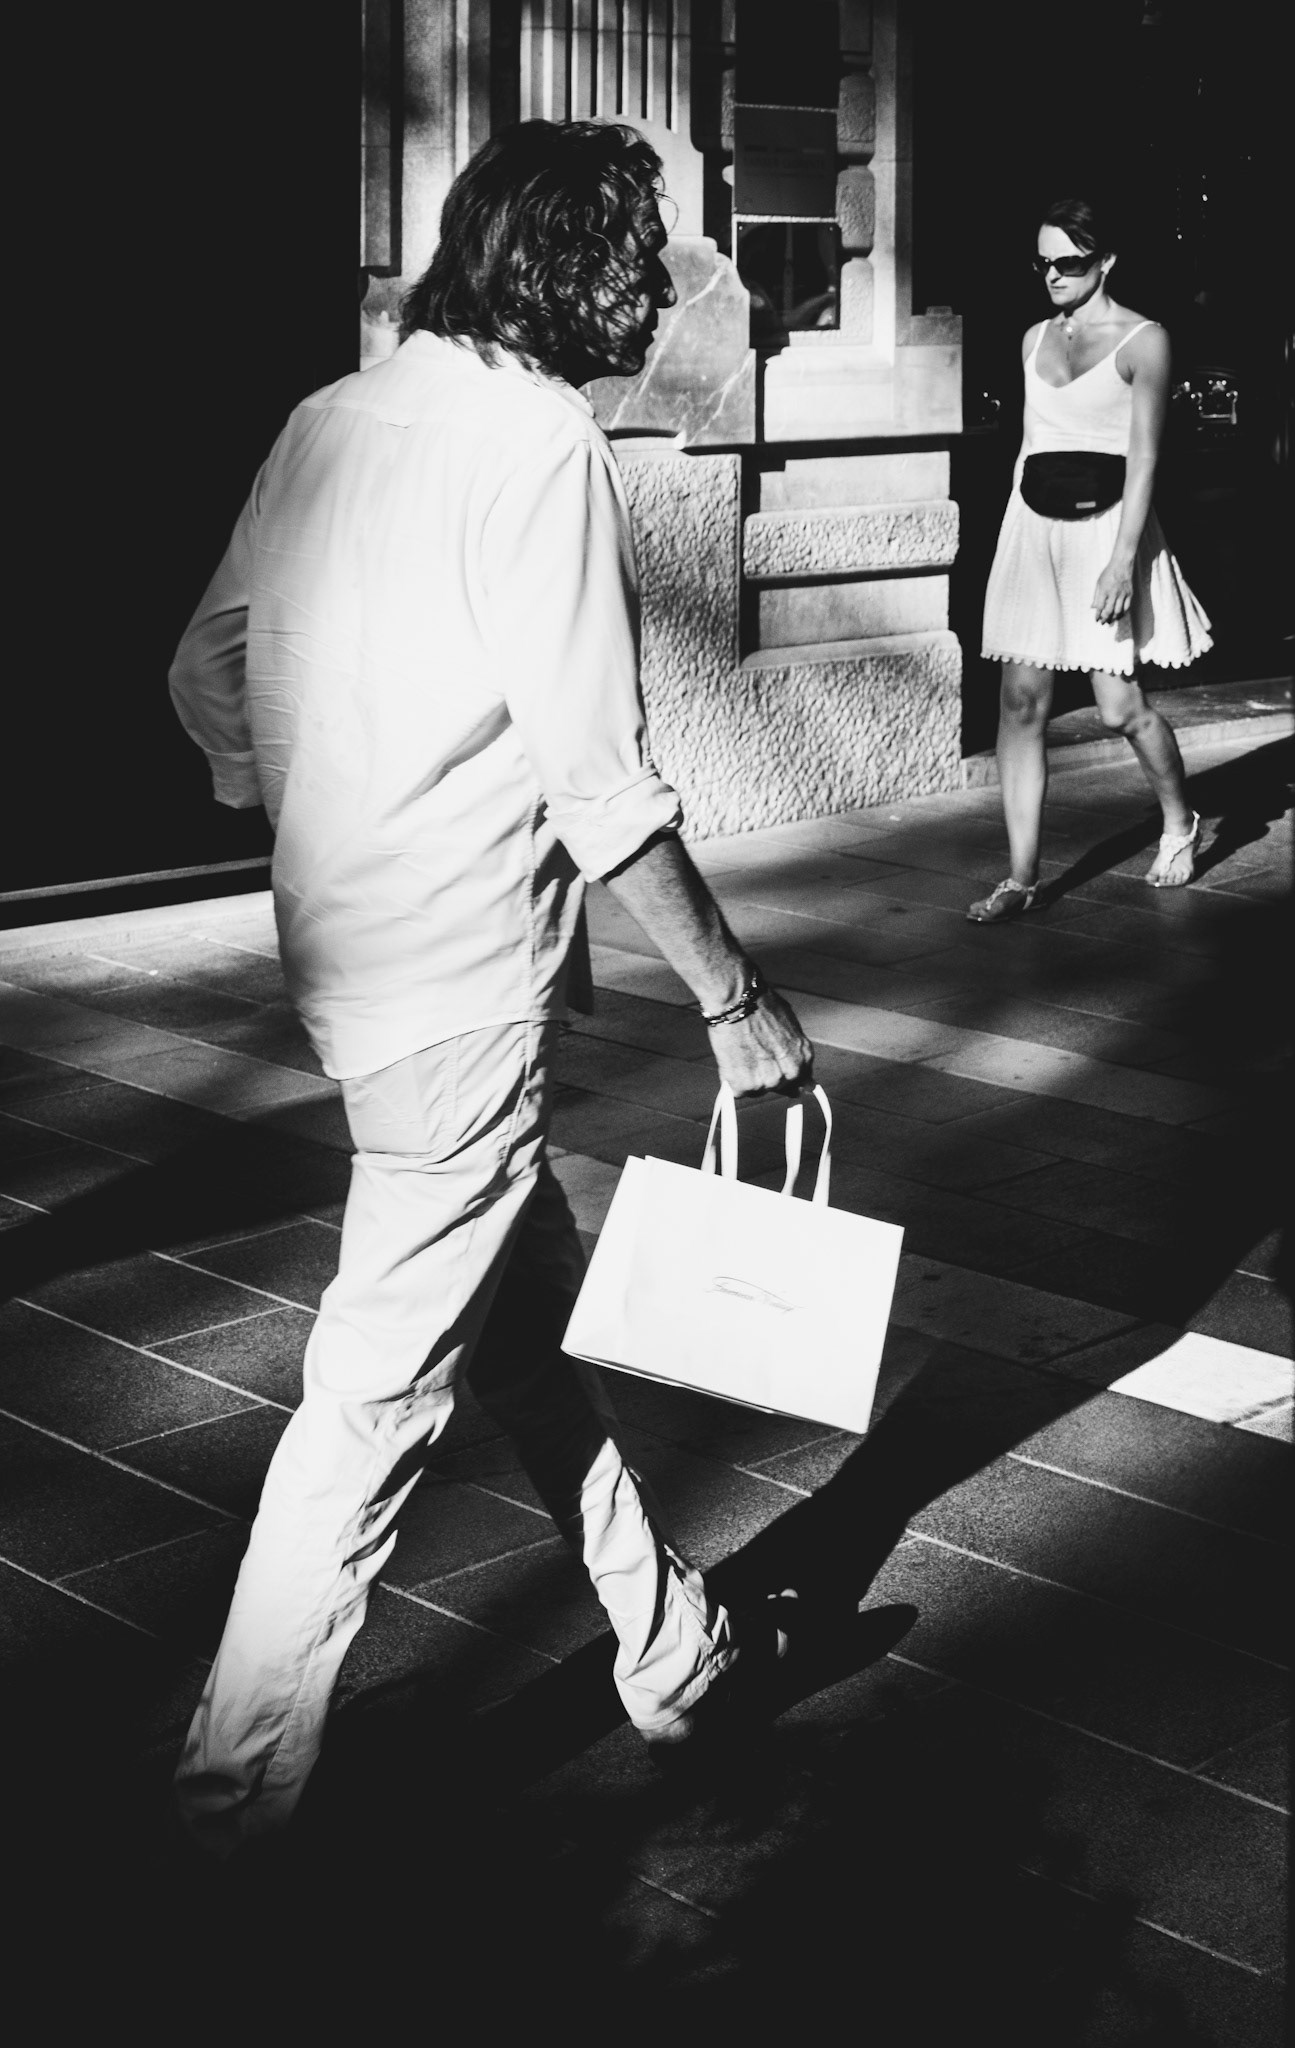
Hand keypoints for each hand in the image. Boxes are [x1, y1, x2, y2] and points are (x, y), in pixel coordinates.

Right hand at [707, 984, 813, 1098]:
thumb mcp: (790, 1026)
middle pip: (777, 1087)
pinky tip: (730, 1058)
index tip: (775, 1071)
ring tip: (741, 1051)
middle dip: (765, 1074)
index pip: (799, 1081)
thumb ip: (795, 1052)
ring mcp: (767, 1082)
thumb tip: (805, 1080)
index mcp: (803, 1059)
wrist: (738, 1001)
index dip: (783, 1074)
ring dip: (747, 1076)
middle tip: (752, 1054)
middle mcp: (790, 1074)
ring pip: (755, 1089)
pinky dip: (731, 1079)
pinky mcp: (744, 1085)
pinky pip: (736, 1091)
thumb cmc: (761, 1005)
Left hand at [1092, 557, 1133, 624]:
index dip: (1097, 615)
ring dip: (1114, 618)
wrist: (1122, 563)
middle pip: (1109, 611)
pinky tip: (1119, 615)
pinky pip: (1127, 607)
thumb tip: (1093, 607)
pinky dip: (1123, 613)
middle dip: (1105, 619)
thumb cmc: (1108, 572)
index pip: (1100, 607)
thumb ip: (1096, 596)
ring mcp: (1123, 594)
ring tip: (1110, 621)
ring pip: (1118, 611)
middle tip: (1103, 623)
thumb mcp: (1099, 583)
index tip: (1096, 620)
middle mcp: (1114, 593)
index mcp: (1104, 590)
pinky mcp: (1130, 593)